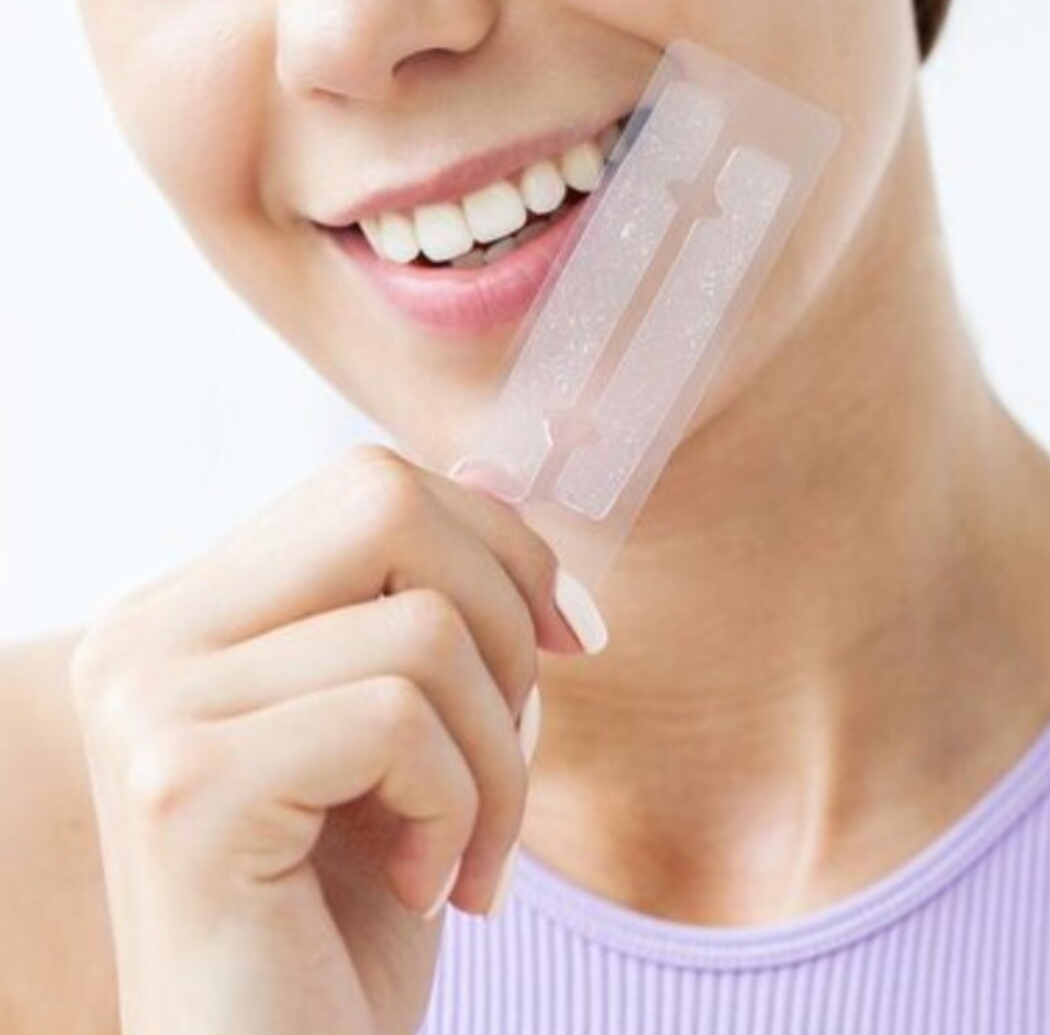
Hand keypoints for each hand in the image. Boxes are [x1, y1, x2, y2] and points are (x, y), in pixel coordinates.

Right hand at [68, 444, 605, 1034]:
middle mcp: (144, 638)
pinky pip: (401, 718)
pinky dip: (458, 810)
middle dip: (505, 622)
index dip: (499, 544)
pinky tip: (420, 889)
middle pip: (387, 503)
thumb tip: (504, 469)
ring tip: (462, 852)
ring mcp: (151, 707)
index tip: (565, 642)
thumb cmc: (347, 919)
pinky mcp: (188, 788)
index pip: (372, 486)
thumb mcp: (405, 737)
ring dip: (499, 757)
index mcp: (190, 613)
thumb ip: (427, 604)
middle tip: (512, 749)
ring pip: (424, 627)